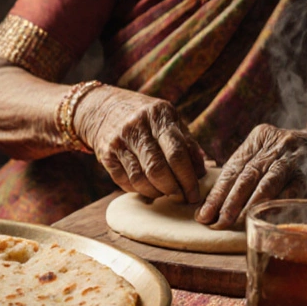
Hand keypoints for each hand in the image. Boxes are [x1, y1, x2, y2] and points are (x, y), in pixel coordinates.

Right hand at [73, 86, 207, 201]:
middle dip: (174, 190)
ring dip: (157, 192)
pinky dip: (140, 190)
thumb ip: (187, 144)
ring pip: (141, 179)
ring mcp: (119, 141)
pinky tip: (149, 187)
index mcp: (159, 115)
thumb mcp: (169, 120)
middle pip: (158, 169)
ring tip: (166, 192)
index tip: (195, 194)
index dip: (188, 179)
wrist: (104, 107)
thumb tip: (202, 173)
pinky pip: (125, 182)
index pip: (177, 153)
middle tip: (182, 198)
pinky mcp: (106, 155)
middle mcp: (136, 126)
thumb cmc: (148, 119)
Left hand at [196, 124, 306, 228]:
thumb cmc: (293, 160)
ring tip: (231, 222)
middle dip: (226, 201)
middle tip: (213, 222)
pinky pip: (290, 192)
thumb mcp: (269, 154)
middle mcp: (274, 145)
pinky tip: (262, 218)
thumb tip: (215, 203)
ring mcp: (293, 158)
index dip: (216, 192)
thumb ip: (247, 171)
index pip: (232, 168)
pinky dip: (275, 206)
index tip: (201, 214)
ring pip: (264, 183)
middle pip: (244, 175)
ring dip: (246, 205)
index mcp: (259, 139)